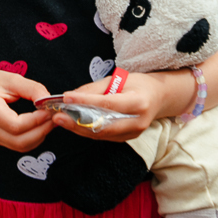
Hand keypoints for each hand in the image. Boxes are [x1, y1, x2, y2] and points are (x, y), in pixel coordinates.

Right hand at [0, 63, 56, 150]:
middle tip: (54, 118)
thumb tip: (49, 100)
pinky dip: (32, 139)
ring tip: (49, 121)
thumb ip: (31, 88)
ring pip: (19, 146)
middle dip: (41, 132)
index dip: (36, 121)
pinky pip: (16, 145)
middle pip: (18, 141)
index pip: (15, 125)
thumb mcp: (10, 78)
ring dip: (38, 137)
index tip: (48, 110)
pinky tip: (40, 126)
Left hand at [52, 71, 193, 140]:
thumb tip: (72, 96)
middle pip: (103, 126)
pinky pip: (103, 136)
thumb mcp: (120, 79)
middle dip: (77, 123)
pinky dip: (87, 131)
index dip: (86, 102)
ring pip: (100, 134)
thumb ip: (96, 89)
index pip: (108, 104)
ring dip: (78, 128)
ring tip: (61, 120)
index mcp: (139, 102)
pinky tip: (73, 124)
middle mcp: (137, 121)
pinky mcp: (127, 138)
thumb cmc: (139, 84)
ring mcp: (133, 133)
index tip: (67, 98)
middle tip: (58, 116)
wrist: (159, 98)